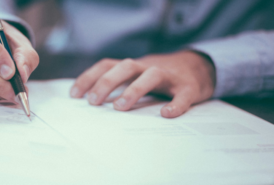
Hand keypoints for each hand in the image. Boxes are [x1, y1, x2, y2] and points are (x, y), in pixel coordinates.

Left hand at [70, 51, 215, 117]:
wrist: (199, 68)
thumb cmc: (160, 78)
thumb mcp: (137, 76)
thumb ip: (118, 85)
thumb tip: (90, 104)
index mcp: (133, 66)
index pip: (107, 65)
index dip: (89, 77)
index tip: (74, 95)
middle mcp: (148, 67)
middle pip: (125, 67)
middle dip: (107, 82)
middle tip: (93, 102)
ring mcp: (169, 76)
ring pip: (151, 75)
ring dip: (134, 89)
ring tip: (120, 107)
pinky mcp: (189, 87)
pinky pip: (182, 95)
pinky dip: (175, 104)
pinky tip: (166, 114)